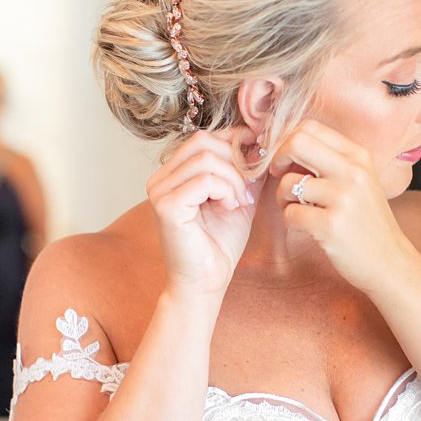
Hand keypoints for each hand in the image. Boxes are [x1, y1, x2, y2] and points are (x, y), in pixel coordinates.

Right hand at [146, 128, 256, 301]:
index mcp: (172, 173)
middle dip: (235, 160)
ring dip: (233, 178)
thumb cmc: (219, 245)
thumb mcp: (238, 197)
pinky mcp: (166, 206)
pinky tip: (232, 208)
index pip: (202, 138)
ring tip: (240, 201)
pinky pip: (204, 180)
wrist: (206, 283)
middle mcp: (160, 178)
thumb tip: (261, 141)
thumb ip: (245, 171)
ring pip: (205, 159)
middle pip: (202, 142)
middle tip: (248, 188)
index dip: (232, 140)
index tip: (255, 154)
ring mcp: (159, 191)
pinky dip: (226, 191)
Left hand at [272, 122, 411, 294]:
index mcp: (359, 156)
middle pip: (296, 142)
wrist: (390, 263)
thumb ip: (330, 160)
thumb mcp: (359, 180)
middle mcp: (353, 172)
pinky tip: (309, 228)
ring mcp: (343, 198)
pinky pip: (290, 213)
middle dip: (278, 158)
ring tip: (300, 209)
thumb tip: (285, 143)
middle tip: (278, 175)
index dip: (286, 139)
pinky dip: (292, 221)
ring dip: (284, 198)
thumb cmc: (366, 221)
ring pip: (288, 183)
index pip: (310, 127)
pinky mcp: (331, 225)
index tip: (283, 157)